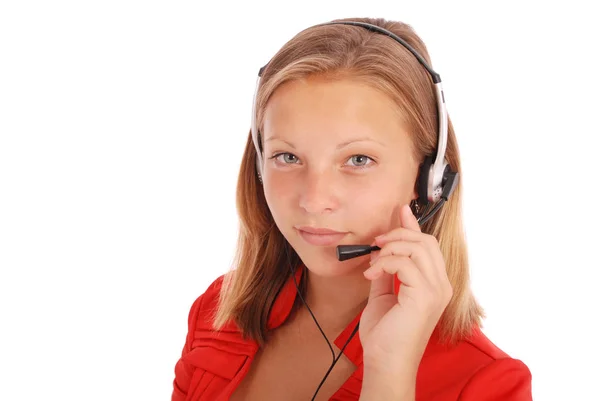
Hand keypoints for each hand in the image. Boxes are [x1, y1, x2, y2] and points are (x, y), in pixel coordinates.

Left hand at [359, 204, 452, 374]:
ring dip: (390, 249)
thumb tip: (380, 251)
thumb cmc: (385, 335)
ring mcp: (436, 290)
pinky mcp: (425, 295)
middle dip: (398, 235)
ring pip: (418, 247)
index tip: (400, 210)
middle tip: (376, 242)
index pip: (428, 246)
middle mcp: (441, 285)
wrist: (385, 362)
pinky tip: (371, 275)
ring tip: (373, 262)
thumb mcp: (382, 295)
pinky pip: (405, 263)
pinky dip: (384, 263)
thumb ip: (386, 272)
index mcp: (434, 285)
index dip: (413, 226)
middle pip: (425, 242)